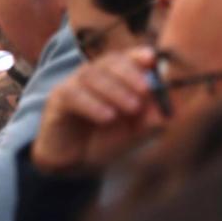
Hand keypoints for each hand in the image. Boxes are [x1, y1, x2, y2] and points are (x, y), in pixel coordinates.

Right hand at [32, 47, 161, 173]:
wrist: (74, 165)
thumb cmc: (104, 142)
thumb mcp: (132, 134)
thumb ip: (149, 123)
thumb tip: (164, 113)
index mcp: (113, 78)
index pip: (125, 58)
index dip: (137, 55)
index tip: (151, 60)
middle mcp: (92, 76)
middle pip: (109, 62)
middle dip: (130, 73)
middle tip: (145, 91)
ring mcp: (73, 85)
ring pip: (91, 75)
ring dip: (114, 90)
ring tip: (131, 108)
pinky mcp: (57, 100)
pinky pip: (73, 94)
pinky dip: (92, 104)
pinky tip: (107, 117)